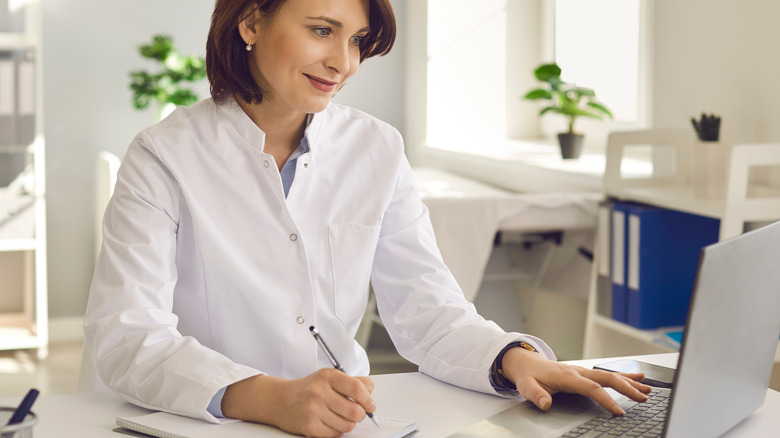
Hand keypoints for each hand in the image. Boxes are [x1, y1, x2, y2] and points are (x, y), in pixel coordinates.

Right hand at [221, 368, 375, 436]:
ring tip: (340, 417)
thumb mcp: (328, 377)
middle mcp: (319, 392)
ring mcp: (313, 410)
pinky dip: (336, 431)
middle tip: (356, 413)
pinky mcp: (309, 426)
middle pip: (355, 411)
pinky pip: (334, 435)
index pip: (357, 388)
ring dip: (347, 423)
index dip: (368, 399)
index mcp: (327, 376)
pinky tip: (329, 423)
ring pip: (347, 425)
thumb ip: (352, 381)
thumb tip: (370, 389)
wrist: (280, 400)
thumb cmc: (308, 389)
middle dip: (360, 414)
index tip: (370, 405)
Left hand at [501, 348, 651, 414]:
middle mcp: (579, 371)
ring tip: (648, 389)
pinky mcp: (585, 372)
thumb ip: (536, 395)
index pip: (592, 388)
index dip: (606, 400)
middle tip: (643, 399)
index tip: (619, 412)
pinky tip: (638, 378)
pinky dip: (625, 376)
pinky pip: (607, 374)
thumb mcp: (526, 386)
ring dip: (630, 382)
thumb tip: (545, 403)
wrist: (525, 361)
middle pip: (607, 379)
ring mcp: (583, 370)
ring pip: (611, 375)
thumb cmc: (527, 375)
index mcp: (567, 376)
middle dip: (627, 389)